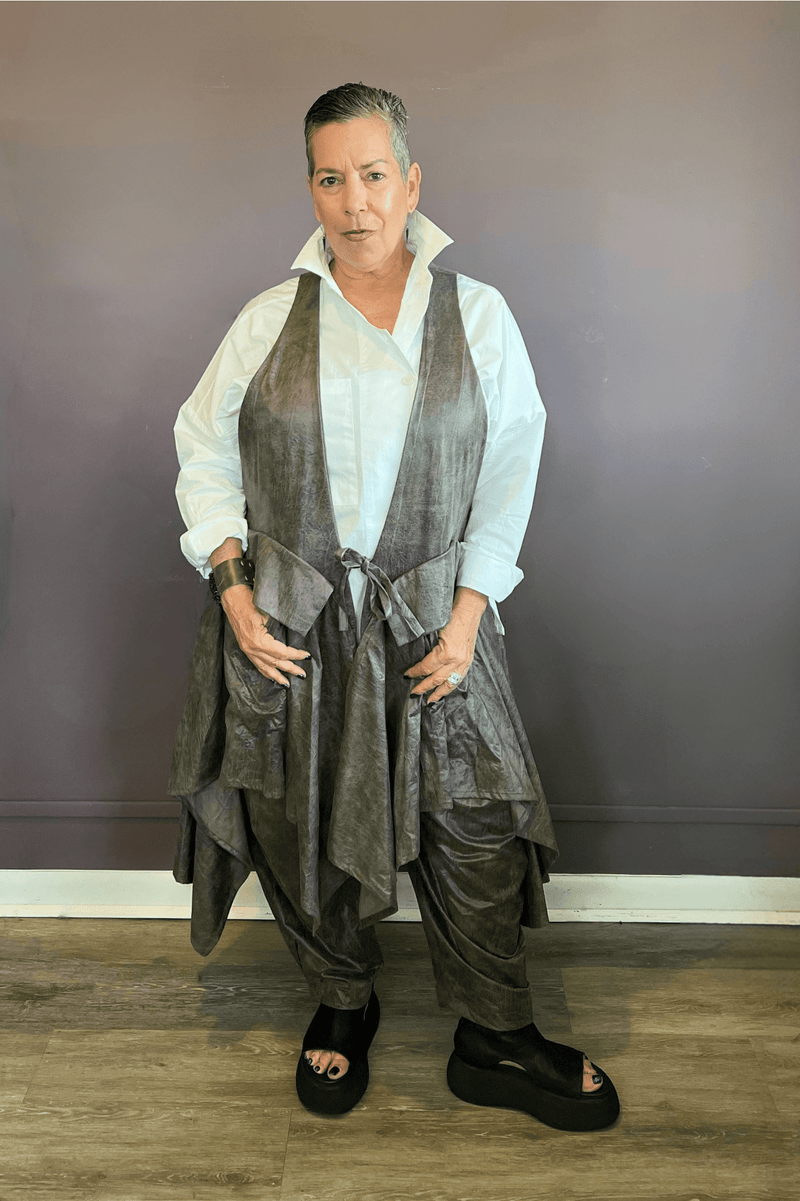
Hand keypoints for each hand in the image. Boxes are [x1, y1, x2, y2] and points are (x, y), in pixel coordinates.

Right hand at [222, 585, 309, 686]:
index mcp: (258, 640)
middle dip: (289, 669)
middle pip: (274, 662)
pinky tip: (271, 676)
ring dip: (277, 676)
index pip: (281, 652)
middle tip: (302, 674)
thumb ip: (279, 628)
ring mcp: (247, 649)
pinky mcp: (245, 647)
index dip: (295, 655)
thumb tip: (292, 636)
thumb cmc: (250, 601)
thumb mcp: (268, 613)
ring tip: (287, 684)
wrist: (232, 597)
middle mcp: (252, 648)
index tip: (306, 656)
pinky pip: (256, 663)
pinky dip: (265, 671)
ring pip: (264, 667)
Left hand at [404, 587, 486, 703]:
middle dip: (424, 688)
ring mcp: (464, 661)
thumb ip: (427, 646)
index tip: (407, 674)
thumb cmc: (451, 614)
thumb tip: (417, 659)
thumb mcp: (434, 630)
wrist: (469, 608)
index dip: (415, 672)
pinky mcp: (469, 659)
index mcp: (446, 652)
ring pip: (450, 683)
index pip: (426, 667)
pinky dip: (452, 685)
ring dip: (439, 692)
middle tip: (414, 694)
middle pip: (436, 679)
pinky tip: (446, 689)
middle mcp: (456, 660)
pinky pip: (460, 678)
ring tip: (431, 700)